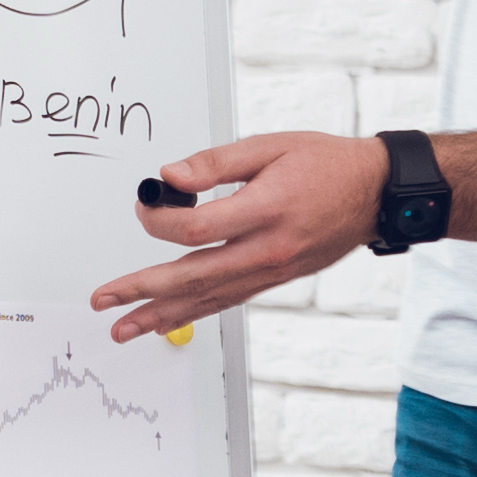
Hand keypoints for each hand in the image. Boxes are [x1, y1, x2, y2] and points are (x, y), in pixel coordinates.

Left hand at [85, 127, 386, 332]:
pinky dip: (192, 313)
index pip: (196, 229)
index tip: (144, 205)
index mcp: (265, 210)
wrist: (372, 194)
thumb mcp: (270, 146)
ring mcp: (270, 270)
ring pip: (206, 299)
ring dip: (159, 316)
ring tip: (122, 329)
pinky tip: (165, 323)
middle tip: (104, 300)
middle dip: (142, 290)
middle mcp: (266, 249)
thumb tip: (168, 177)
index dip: (158, 220)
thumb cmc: (325, 164)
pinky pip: (225, 301)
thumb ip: (215, 163)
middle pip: (192, 276)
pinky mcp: (272, 279)